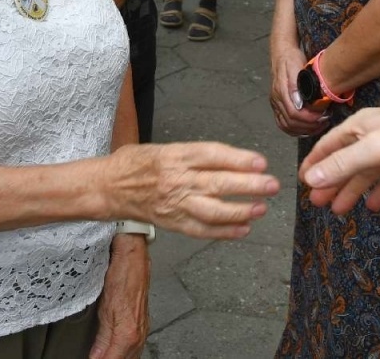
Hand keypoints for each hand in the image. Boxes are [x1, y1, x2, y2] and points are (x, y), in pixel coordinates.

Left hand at [89, 235, 148, 358]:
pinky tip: (120, 352)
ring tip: (104, 357)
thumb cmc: (120, 275)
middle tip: (95, 358)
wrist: (133, 257)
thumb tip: (96, 357)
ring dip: (119, 357)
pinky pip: (136, 346)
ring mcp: (142, 328)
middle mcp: (138, 334)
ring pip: (132, 355)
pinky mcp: (142, 322)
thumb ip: (102, 337)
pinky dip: (126, 353)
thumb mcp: (106, 308)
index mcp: (128, 334)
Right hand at [103, 142, 279, 238]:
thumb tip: (232, 159)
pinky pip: (201, 230)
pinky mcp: (172, 222)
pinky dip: (224, 232)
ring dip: (240, 210)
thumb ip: (193, 154)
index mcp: (173, 155)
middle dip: (249, 185)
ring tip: (261, 208)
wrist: (108, 187)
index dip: (239, 159)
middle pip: (217, 183)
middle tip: (272, 185)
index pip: (212, 155)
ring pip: (212, 210)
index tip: (260, 162)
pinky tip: (243, 229)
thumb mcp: (163, 147)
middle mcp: (176, 179)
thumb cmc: (136, 163)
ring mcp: (174, 204)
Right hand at [270, 44, 327, 136]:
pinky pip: (284, 124)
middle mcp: (276, 100)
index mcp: (280, 91)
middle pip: (290, 123)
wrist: (282, 52)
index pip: (293, 114)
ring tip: (319, 125)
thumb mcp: (296, 66)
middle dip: (309, 126)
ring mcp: (275, 104)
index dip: (309, 119)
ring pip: (286, 126)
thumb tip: (299, 104)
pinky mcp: (277, 106)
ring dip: (304, 130)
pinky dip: (296, 130)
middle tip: (325, 121)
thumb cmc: (291, 58)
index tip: (324, 116)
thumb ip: (296, 85)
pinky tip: (308, 128)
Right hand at [298, 101, 379, 214]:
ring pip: (368, 173)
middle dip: (331, 182)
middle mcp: (376, 136)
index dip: (314, 163)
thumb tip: (310, 179)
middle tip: (318, 204)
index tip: (302, 183)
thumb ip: (343, 164)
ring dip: (353, 190)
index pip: (329, 146)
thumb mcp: (376, 149)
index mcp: (362, 126)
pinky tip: (374, 206)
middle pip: (347, 162)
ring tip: (339, 211)